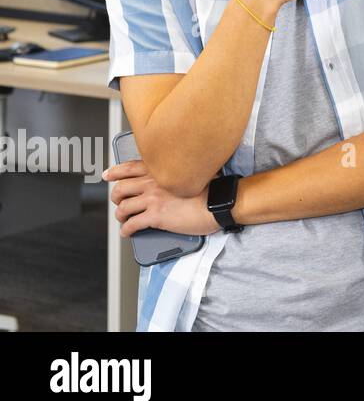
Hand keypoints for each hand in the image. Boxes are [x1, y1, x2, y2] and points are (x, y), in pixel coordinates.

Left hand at [106, 159, 220, 237]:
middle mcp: (154, 182)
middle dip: (116, 197)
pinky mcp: (156, 216)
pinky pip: (131, 224)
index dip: (115, 172)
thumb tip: (170, 178)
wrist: (219, 203)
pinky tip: (128, 233)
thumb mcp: (192, 173)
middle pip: (121, 188)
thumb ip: (176, 173)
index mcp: (162, 170)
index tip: (107, 175)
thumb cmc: (212, 190)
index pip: (130, 167)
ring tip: (124, 219)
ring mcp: (153, 199)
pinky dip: (126, 230)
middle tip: (119, 202)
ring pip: (123, 208)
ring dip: (120, 215)